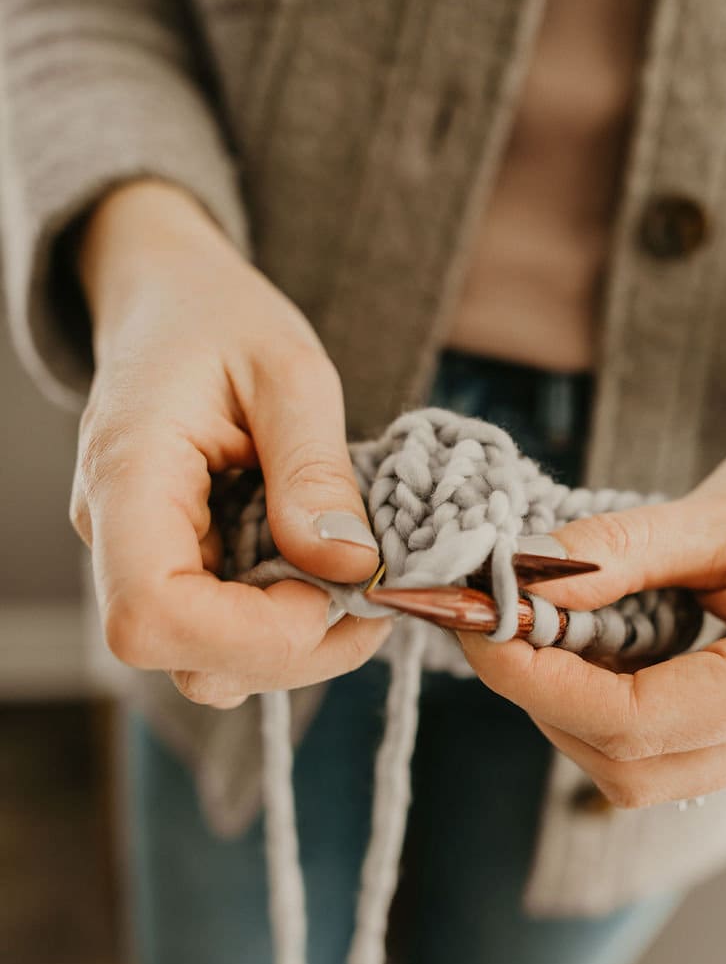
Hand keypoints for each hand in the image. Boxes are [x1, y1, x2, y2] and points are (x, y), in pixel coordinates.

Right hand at [73, 178, 390, 706]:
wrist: (169, 300)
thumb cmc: (219, 317)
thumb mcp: (290, 370)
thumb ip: (315, 467)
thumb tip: (351, 564)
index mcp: (127, 477)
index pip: (152, 614)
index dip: (250, 632)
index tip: (329, 587)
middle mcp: (116, 536)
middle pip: (185, 656)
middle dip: (293, 647)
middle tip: (372, 593)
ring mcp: (141, 559)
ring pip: (205, 664)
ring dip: (297, 647)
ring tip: (357, 585)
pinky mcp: (174, 568)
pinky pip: (221, 635)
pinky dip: (286, 627)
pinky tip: (327, 578)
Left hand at [461, 390, 725, 806]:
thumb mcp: (722, 507)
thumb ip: (617, 553)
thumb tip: (515, 581)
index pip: (636, 723)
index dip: (537, 682)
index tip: (478, 624)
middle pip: (631, 770)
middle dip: (544, 703)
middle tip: (495, 623)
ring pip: (642, 774)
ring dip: (571, 711)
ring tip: (539, 627)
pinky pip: (667, 751)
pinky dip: (608, 709)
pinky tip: (588, 646)